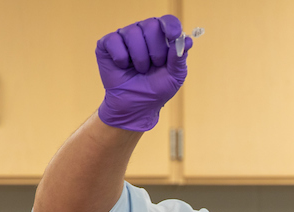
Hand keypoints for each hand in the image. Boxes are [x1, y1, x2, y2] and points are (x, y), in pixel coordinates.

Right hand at [96, 15, 189, 131]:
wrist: (136, 107)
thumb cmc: (155, 90)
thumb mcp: (174, 76)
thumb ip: (179, 57)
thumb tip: (187, 40)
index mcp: (160, 37)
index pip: (167, 21)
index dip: (171, 26)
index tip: (173, 36)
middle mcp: (142, 32)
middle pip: (151, 25)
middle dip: (155, 50)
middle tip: (153, 66)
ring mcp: (124, 37)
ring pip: (133, 33)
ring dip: (139, 58)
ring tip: (139, 70)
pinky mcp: (107, 44)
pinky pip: (114, 41)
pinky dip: (121, 58)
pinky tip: (122, 67)